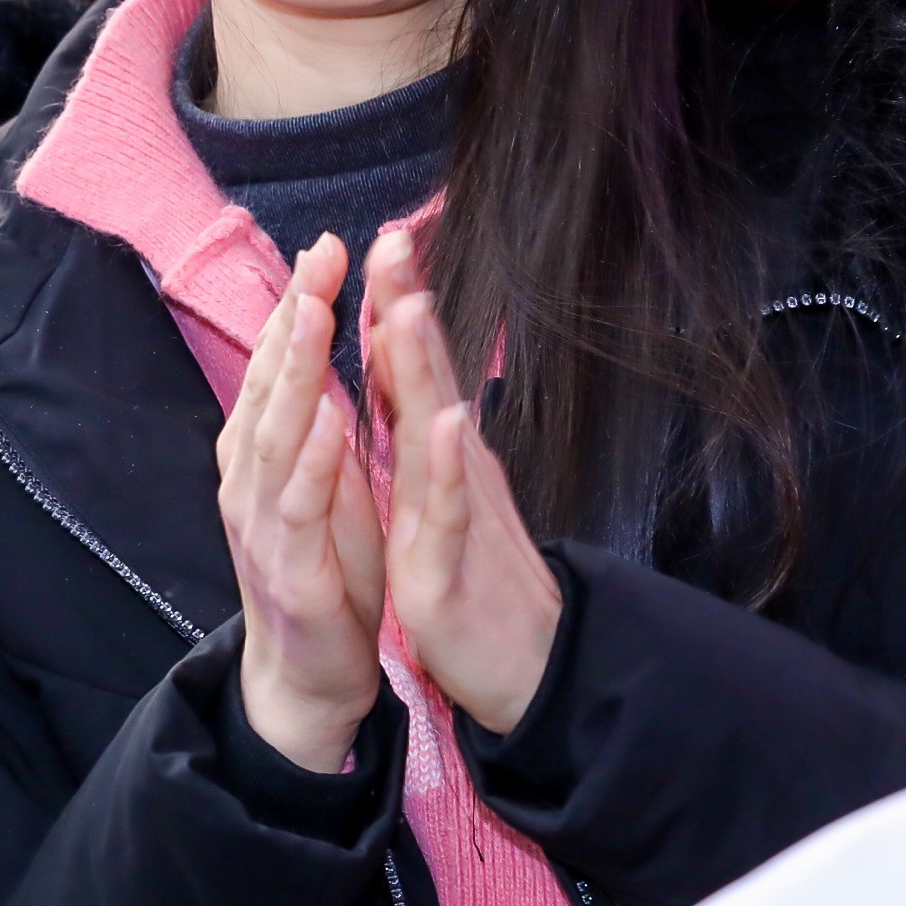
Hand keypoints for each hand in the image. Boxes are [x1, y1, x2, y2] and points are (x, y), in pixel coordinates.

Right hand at [217, 239, 388, 773]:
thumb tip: (316, 345)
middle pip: (269, 382)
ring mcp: (260, 521)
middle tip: (318, 256)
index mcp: (259, 452)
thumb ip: (311, 417)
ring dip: (295, 371)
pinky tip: (327, 420)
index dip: (297, 303)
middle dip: (294, 316)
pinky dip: (309, 460)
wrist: (307, 676)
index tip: (324, 247)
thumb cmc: (320, 570)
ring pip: (273, 431)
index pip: (277, 364)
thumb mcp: (318, 481)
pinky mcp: (285, 568)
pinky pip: (296, 505)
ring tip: (316, 313)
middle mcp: (247, 477)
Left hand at [363, 232, 563, 737]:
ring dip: (428, 367)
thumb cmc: (479, 578)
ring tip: (417, 305)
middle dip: (408, 308)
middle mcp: (452, 470)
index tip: (383, 238)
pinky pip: (450, 510)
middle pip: (428, 377)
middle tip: (396, 238)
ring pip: (439, 430)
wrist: (522, 667)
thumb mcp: (443, 495)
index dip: (396, 305)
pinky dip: (450, 466)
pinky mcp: (448, 565)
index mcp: (438, 456)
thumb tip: (409, 366)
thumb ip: (425, 431)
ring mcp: (455, 513)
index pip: (413, 367)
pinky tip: (453, 422)